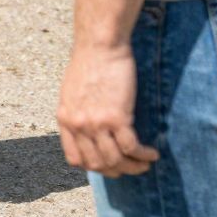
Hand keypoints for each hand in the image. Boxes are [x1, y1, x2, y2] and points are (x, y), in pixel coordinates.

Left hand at [57, 43, 157, 176]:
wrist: (100, 44)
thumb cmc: (90, 63)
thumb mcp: (72, 92)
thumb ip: (78, 113)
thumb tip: (90, 131)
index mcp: (65, 119)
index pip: (76, 159)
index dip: (95, 168)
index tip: (110, 165)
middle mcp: (77, 125)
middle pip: (98, 164)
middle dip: (117, 171)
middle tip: (132, 167)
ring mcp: (95, 123)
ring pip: (116, 160)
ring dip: (133, 167)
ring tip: (145, 163)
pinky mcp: (117, 117)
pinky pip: (132, 148)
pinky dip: (143, 155)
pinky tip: (152, 153)